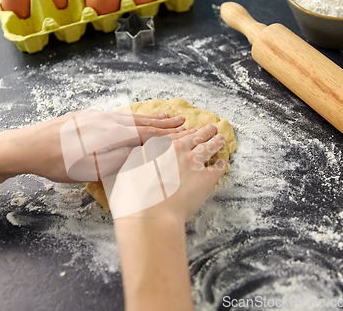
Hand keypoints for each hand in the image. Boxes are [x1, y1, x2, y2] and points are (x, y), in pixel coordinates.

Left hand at [2, 110, 184, 182]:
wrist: (25, 146)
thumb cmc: (57, 162)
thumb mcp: (90, 169)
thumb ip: (118, 160)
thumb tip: (140, 153)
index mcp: (110, 133)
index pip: (145, 132)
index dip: (166, 133)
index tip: (182, 130)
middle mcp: (105, 120)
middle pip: (139, 121)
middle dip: (161, 122)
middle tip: (179, 119)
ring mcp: (93, 117)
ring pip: (128, 117)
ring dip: (148, 118)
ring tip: (163, 116)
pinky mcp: (83, 117)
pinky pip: (115, 116)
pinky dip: (131, 118)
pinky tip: (132, 119)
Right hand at [111, 123, 226, 222]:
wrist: (150, 214)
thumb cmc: (131, 199)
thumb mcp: (120, 176)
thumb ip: (126, 166)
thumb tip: (121, 163)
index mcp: (155, 148)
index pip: (171, 137)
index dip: (180, 133)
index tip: (185, 129)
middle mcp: (175, 150)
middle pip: (193, 137)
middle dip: (202, 132)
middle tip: (210, 127)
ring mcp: (192, 162)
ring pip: (208, 147)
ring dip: (215, 142)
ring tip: (221, 139)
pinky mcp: (206, 177)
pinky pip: (217, 167)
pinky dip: (220, 164)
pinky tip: (222, 163)